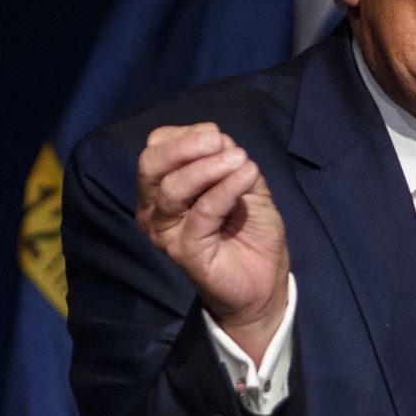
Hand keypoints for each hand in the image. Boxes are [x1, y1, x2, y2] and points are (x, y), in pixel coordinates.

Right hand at [135, 123, 289, 362]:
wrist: (264, 280)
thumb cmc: (249, 230)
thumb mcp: (244, 184)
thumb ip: (229, 161)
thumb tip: (219, 139)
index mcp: (161, 189)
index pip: (156, 148)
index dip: (185, 135)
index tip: (217, 136)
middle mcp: (154, 209)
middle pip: (151, 164)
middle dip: (185, 145)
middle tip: (219, 142)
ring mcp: (166, 232)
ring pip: (172, 188)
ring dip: (209, 167)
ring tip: (241, 161)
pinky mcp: (184, 251)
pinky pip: (203, 211)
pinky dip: (226, 188)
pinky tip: (248, 175)